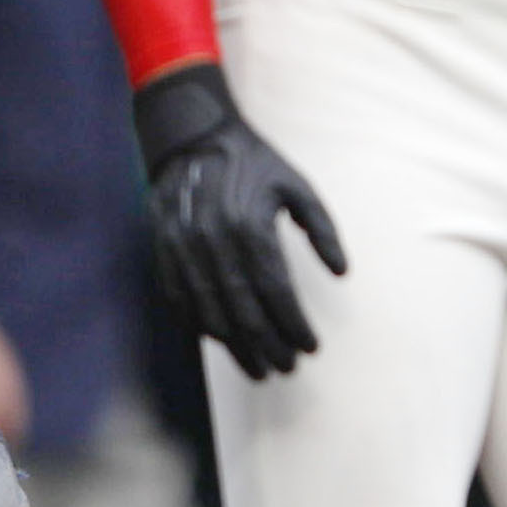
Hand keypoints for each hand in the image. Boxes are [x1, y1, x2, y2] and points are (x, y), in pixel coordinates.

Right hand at [133, 64, 346, 379]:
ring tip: (259, 368)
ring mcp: (185, 251)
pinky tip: (224, 342)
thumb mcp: (297, 187)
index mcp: (251, 226)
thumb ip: (323, 230)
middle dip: (269, 346)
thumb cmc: (254, 164)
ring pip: (212, 316)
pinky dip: (204, 329)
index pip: (276, 293)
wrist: (193, 138)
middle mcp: (216, 243)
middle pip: (245, 313)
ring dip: (237, 348)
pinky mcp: (164, 253)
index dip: (294, 326)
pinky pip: (183, 303)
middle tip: (287, 368)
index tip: (311, 348)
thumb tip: (342, 272)